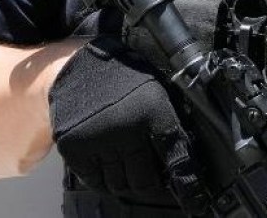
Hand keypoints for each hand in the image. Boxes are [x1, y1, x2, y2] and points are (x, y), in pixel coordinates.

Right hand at [48, 36, 208, 213]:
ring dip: (124, 179)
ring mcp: (97, 138)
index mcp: (151, 109)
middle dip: (149, 182)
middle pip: (145, 182)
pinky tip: (104, 160)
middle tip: (148, 173)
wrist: (75, 65)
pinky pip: (95, 180)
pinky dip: (101, 177)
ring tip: (123, 160)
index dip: (187, 186)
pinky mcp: (74, 146)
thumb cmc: (118, 78)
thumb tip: (191, 163)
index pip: (176, 159)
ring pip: (119, 184)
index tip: (192, 200)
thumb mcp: (154, 93)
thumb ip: (169, 125)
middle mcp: (124, 127)